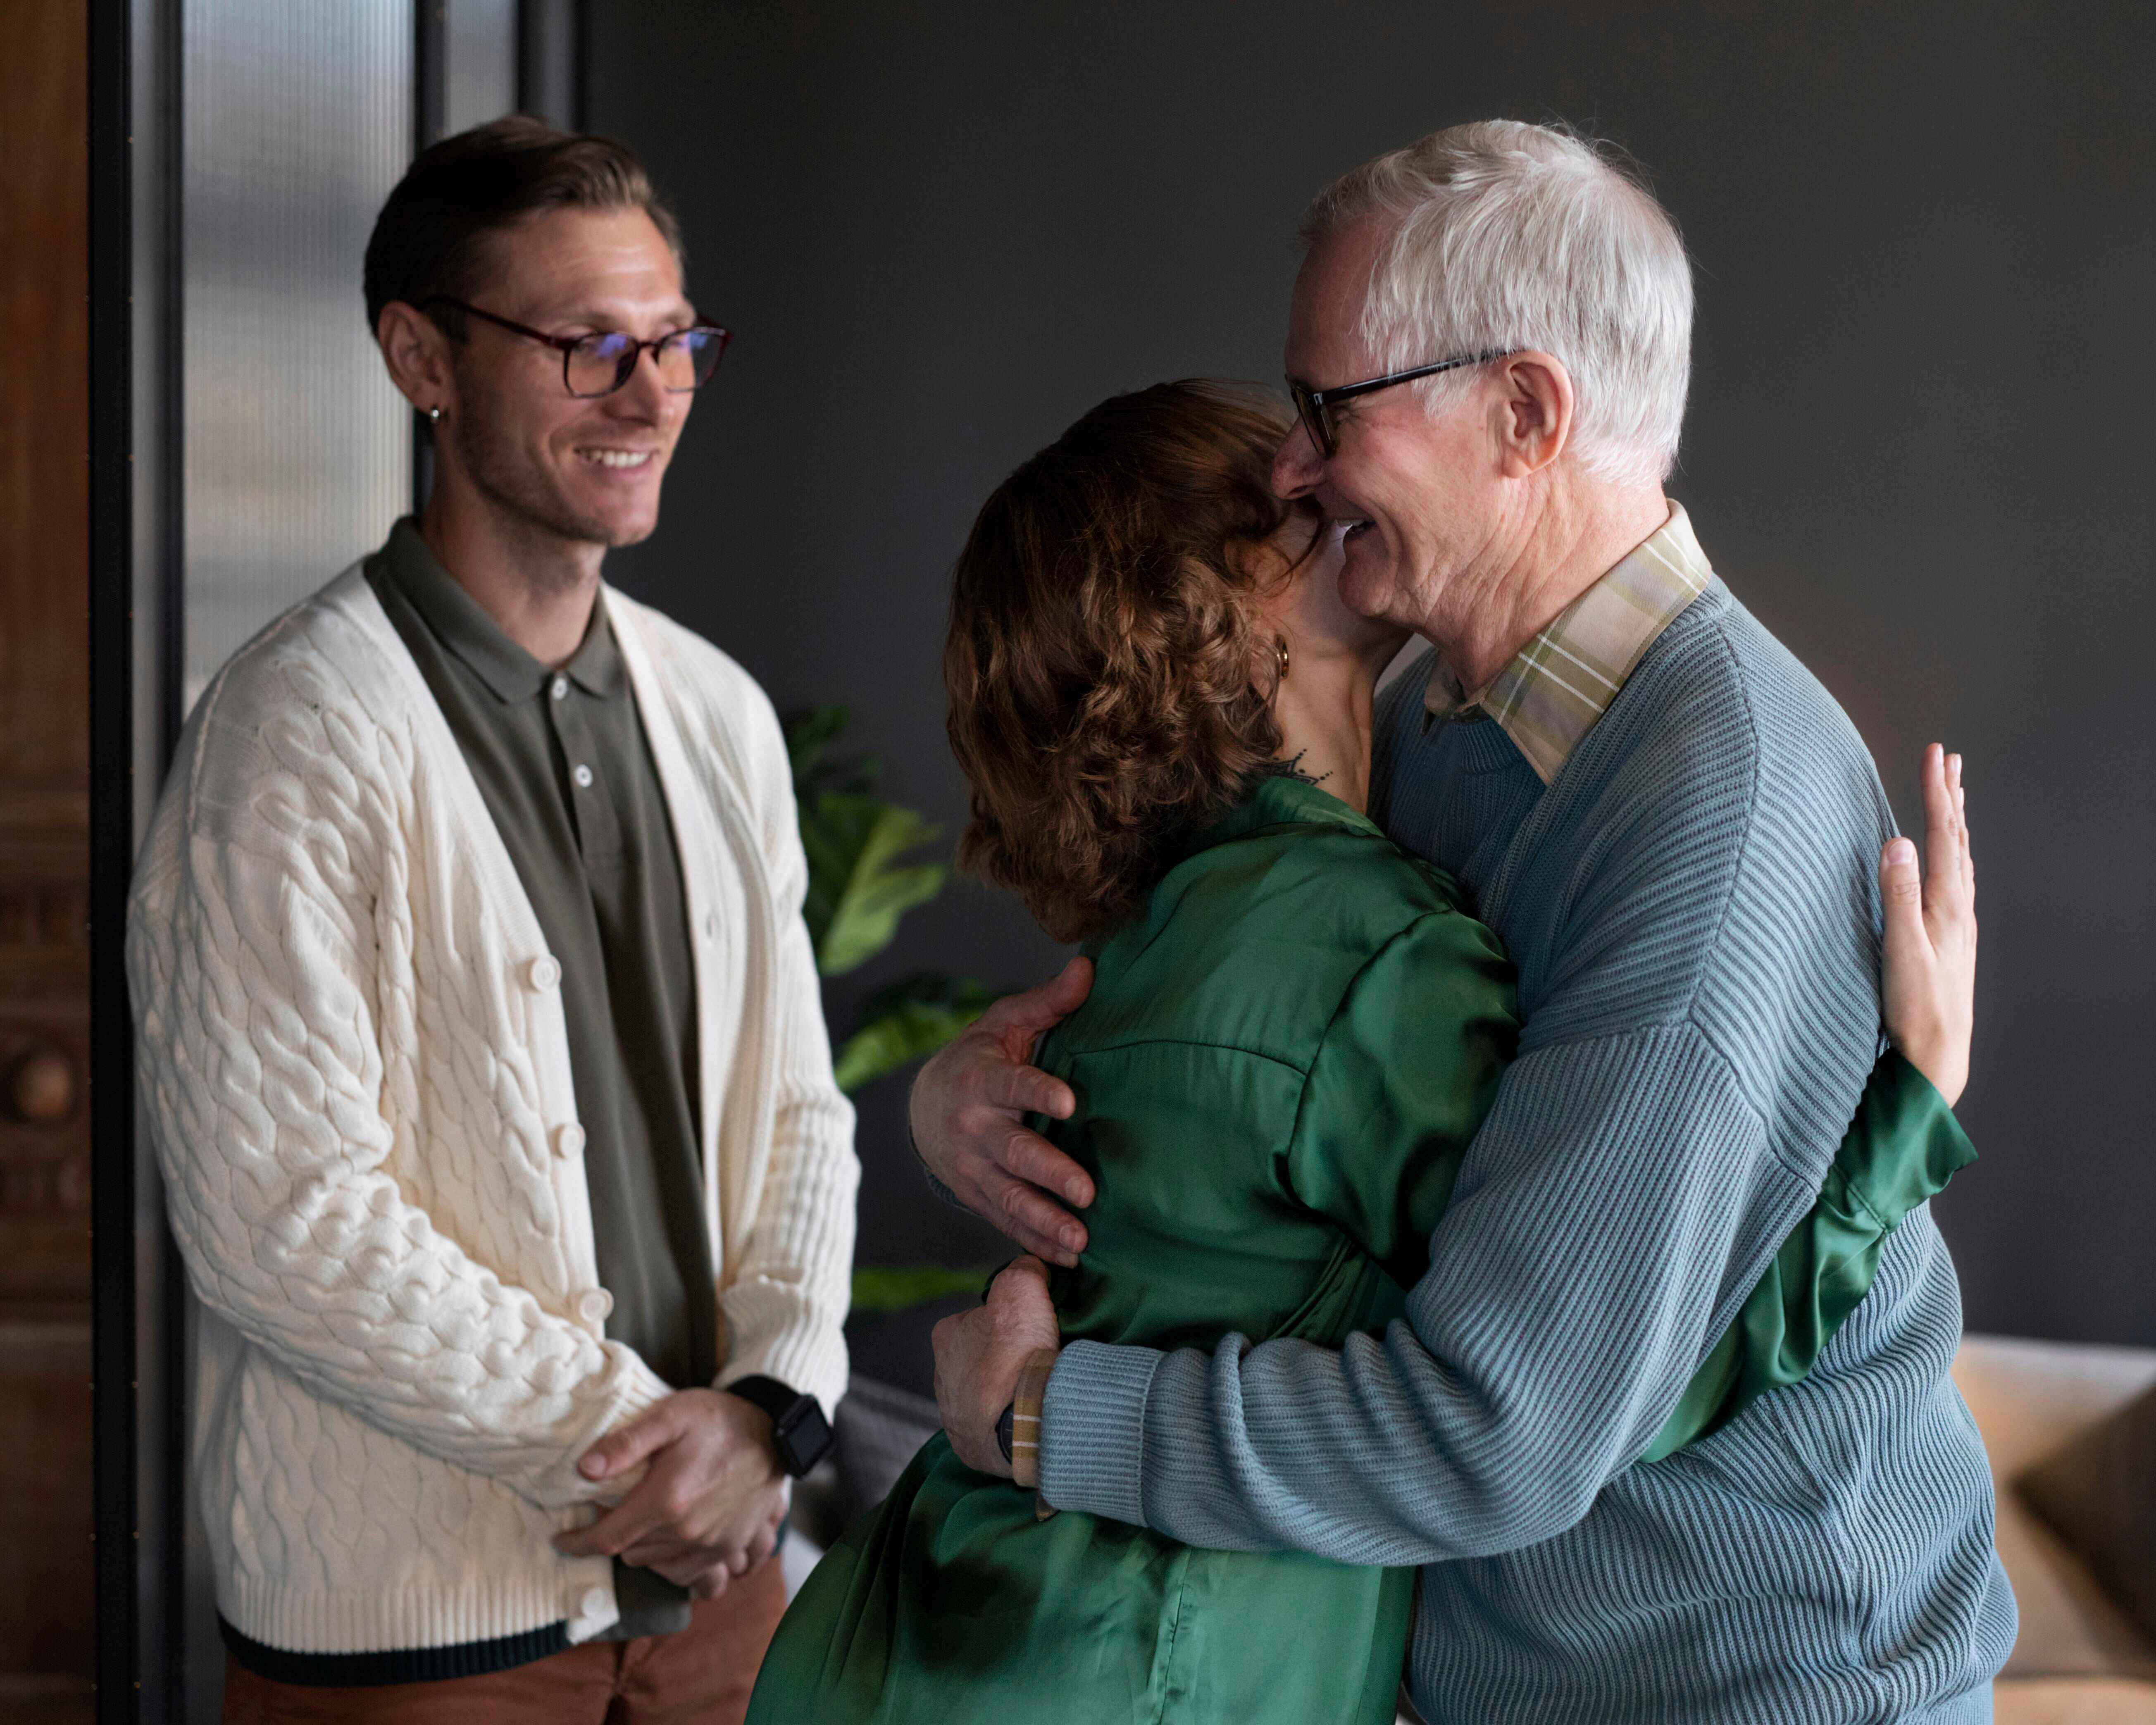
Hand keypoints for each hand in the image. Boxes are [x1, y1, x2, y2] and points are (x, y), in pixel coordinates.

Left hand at [554, 1388, 786, 1594]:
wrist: (776, 1432)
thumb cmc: (720, 1419)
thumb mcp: (670, 1415)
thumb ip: (626, 1443)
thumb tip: (583, 1468)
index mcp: (667, 1500)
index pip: (607, 1538)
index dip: (578, 1542)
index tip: (561, 1539)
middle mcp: (688, 1532)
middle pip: (630, 1553)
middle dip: (613, 1537)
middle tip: (609, 1511)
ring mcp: (713, 1545)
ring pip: (658, 1566)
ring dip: (642, 1550)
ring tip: (640, 1524)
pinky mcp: (732, 1547)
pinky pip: (691, 1575)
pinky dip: (673, 1564)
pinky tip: (670, 1542)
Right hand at [909, 957, 1096, 1265]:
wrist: (924, 1105)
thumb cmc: (980, 1056)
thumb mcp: (1006, 1023)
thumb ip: (1048, 1003)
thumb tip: (1089, 968)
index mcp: (982, 1079)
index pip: (1012, 1084)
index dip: (1038, 1091)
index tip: (1068, 1099)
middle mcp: (974, 1127)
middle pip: (1014, 1152)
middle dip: (1049, 1172)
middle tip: (1086, 1190)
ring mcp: (973, 1167)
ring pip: (1009, 1197)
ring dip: (1044, 1219)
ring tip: (1081, 1237)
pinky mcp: (977, 1196)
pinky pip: (1006, 1222)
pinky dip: (1035, 1241)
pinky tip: (1069, 1257)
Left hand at [933, 1256, 1059, 1476]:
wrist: (1024, 1418)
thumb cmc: (1018, 1352)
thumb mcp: (1023, 1287)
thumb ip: (1023, 1268)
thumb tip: (1029, 1263)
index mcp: (945, 1335)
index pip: (976, 1318)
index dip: (1007, 1322)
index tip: (1029, 1330)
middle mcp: (940, 1375)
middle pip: (978, 1359)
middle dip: (1002, 1360)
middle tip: (1033, 1362)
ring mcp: (952, 1415)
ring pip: (981, 1395)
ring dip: (1003, 1393)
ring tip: (1033, 1392)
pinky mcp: (967, 1446)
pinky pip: (987, 1429)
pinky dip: (1005, 1423)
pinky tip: (1025, 1418)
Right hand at [1881, 744, 1975, 1105]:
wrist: (1937, 1056)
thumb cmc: (1917, 1009)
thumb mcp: (1902, 951)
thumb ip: (1898, 896)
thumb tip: (1898, 842)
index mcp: (1947, 906)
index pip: (1944, 835)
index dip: (1937, 792)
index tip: (1935, 753)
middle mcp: (1958, 909)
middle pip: (1958, 839)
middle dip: (1950, 796)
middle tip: (1949, 759)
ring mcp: (1957, 924)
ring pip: (1959, 858)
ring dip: (1955, 821)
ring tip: (1952, 795)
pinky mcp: (1948, 938)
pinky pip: (1954, 880)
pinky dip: (1952, 853)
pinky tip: (1949, 859)